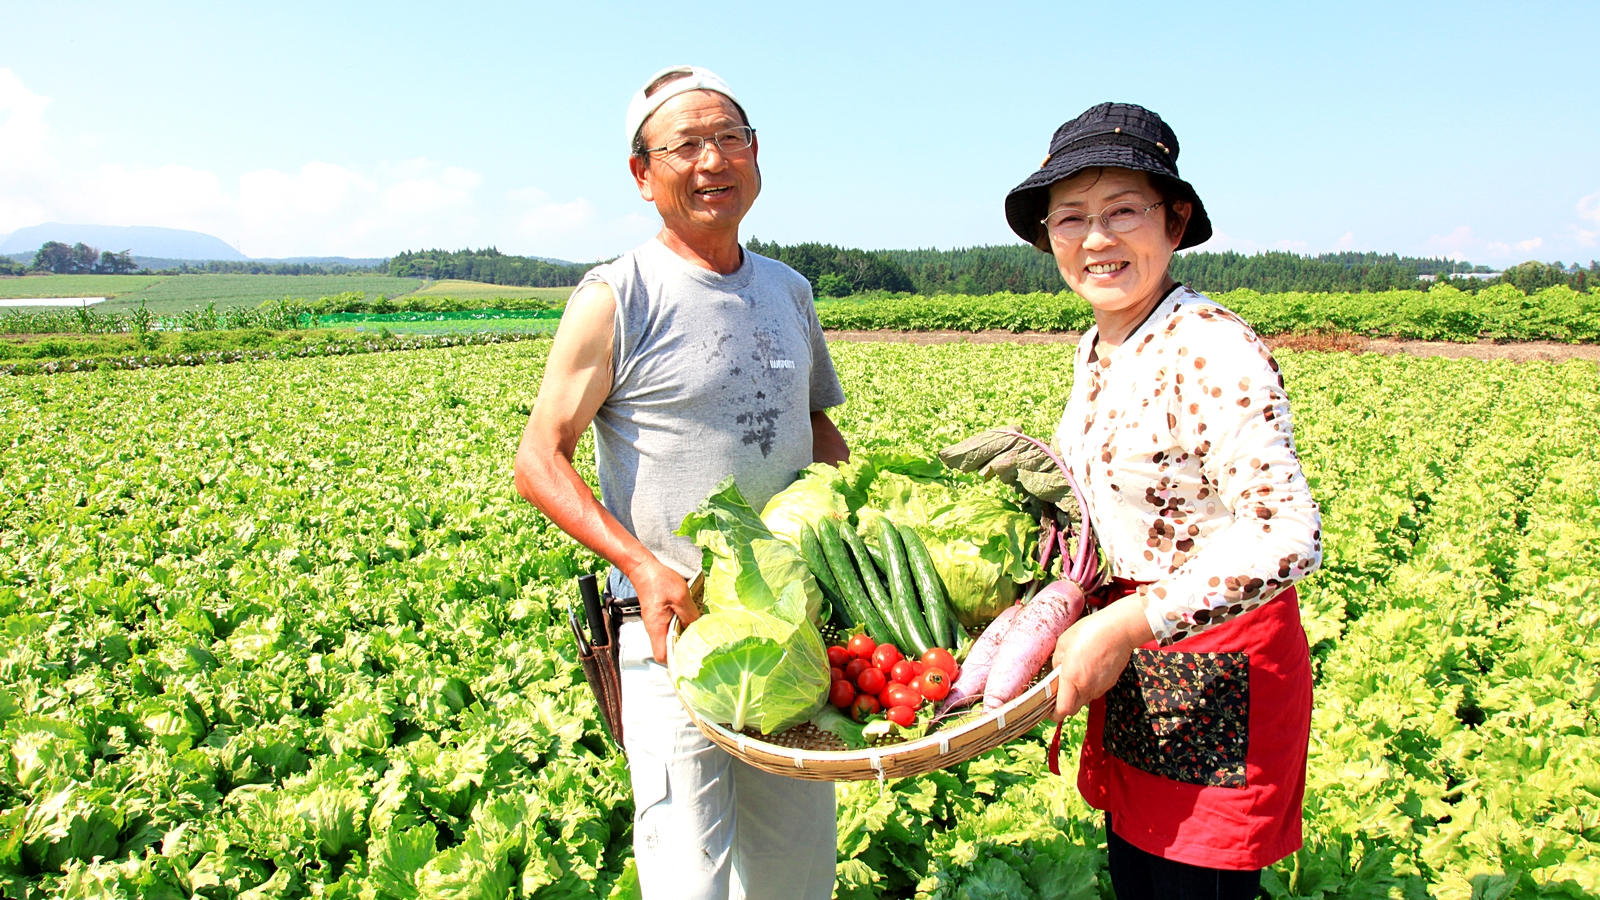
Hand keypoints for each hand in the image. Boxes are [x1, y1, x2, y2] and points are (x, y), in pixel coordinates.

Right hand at [631, 558, 699, 663]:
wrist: (644, 569)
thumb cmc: (660, 581)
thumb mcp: (681, 596)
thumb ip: (689, 615)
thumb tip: (696, 629)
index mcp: (657, 628)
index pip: (662, 656)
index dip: (675, 660)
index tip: (689, 657)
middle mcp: (654, 630)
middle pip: (666, 650)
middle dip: (681, 651)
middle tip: (698, 647)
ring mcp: (655, 624)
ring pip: (668, 640)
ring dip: (681, 638)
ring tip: (696, 635)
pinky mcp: (658, 618)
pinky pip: (668, 630)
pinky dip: (678, 629)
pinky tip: (689, 622)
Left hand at [1049, 595, 1152, 720]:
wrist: (1119, 630)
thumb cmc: (1090, 632)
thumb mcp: (1063, 643)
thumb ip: (1057, 662)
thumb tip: (1056, 672)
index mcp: (1072, 678)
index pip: (1062, 710)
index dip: (1054, 714)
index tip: (1048, 709)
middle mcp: (1087, 687)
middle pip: (1073, 708)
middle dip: (1064, 705)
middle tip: (1058, 692)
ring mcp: (1100, 687)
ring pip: (1084, 700)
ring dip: (1077, 694)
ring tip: (1074, 675)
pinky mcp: (1109, 683)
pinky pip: (1095, 690)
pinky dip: (1089, 686)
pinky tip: (1088, 669)